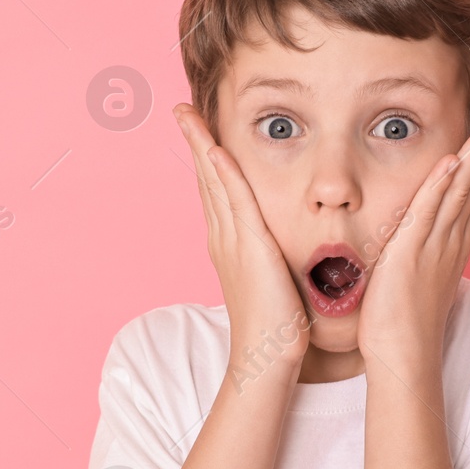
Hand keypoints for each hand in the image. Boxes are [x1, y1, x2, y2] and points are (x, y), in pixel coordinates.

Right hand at [174, 102, 308, 381]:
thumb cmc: (278, 328)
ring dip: (200, 146)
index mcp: (231, 245)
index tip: (201, 133)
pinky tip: (215, 148)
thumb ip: (277, 259)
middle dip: (195, 142)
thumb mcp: (276, 281)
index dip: (207, 160)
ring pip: (213, 182)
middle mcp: (224, 238)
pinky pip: (233, 200)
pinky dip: (222, 172)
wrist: (268, 357)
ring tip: (188, 116)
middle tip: (182, 111)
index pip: (217, 192)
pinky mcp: (248, 246)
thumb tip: (288, 248)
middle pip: (206, 180)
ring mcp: (231, 241)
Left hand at [356, 108, 469, 371]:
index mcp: (452, 244)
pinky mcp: (412, 254)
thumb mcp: (417, 277)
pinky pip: (429, 213)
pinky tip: (452, 160)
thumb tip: (417, 240)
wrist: (402, 355)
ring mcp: (435, 246)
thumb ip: (421, 252)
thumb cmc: (402, 322)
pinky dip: (441, 186)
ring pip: (461, 191)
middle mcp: (451, 241)